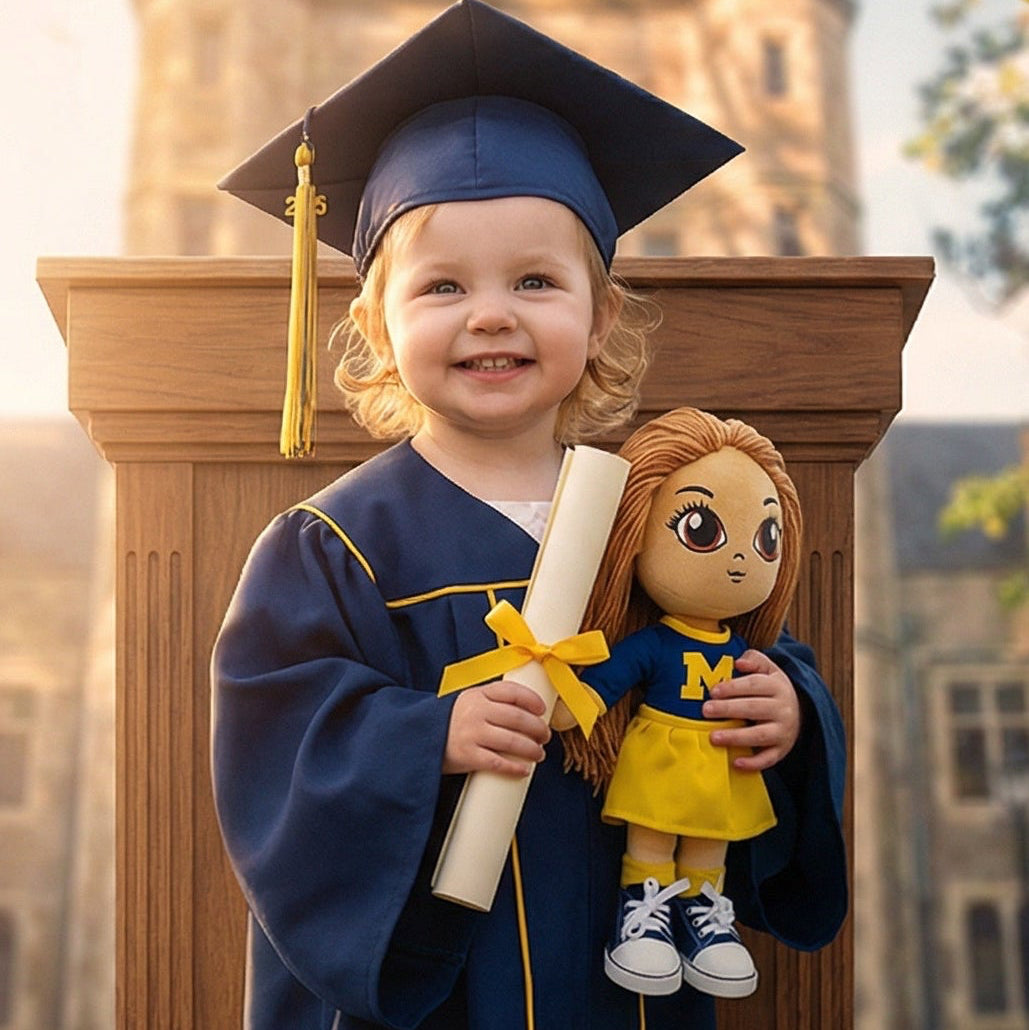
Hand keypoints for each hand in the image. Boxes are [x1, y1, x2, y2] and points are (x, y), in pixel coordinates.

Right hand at [443, 680, 550, 776]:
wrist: (419, 737)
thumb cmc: (451, 721)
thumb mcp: (469, 701)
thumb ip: (493, 701)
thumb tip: (528, 712)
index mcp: (478, 694)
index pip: (512, 691)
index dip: (532, 699)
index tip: (543, 709)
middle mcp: (476, 711)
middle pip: (517, 717)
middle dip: (537, 728)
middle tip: (545, 736)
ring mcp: (472, 733)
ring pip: (512, 741)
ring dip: (531, 749)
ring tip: (539, 753)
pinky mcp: (468, 755)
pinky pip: (498, 762)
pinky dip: (514, 767)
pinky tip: (524, 769)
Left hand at [702, 650, 800, 771]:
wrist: (800, 711)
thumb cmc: (772, 688)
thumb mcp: (768, 668)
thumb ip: (754, 660)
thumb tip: (738, 663)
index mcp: (777, 686)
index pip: (754, 685)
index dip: (733, 687)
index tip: (713, 691)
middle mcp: (783, 709)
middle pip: (754, 709)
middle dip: (729, 709)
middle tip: (706, 710)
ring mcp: (784, 731)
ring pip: (760, 735)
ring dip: (736, 737)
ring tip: (713, 737)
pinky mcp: (782, 750)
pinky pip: (769, 758)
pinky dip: (753, 763)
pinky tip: (735, 763)